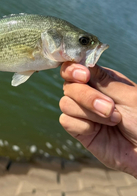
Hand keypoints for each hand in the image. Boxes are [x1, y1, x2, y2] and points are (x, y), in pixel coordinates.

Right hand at [59, 62, 136, 177]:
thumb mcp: (129, 97)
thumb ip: (104, 81)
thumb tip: (81, 64)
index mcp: (102, 81)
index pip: (76, 67)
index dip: (73, 69)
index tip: (83, 75)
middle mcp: (90, 94)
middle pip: (68, 85)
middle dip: (86, 96)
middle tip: (110, 108)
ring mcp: (84, 113)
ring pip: (65, 103)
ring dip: (88, 112)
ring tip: (112, 120)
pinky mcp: (80, 131)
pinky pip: (66, 121)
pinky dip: (82, 125)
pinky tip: (96, 131)